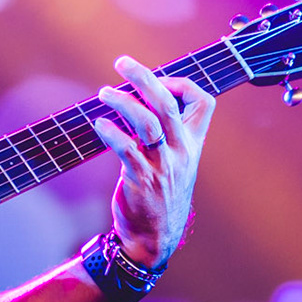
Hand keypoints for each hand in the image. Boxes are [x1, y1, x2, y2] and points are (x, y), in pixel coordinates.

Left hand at [93, 54, 216, 268]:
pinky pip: (127, 149)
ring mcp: (163, 165)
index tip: (158, 80)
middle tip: (121, 62)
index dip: (181, 83)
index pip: (203, 101)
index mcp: (193, 143)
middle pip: (168, 103)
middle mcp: (181, 151)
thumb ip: (167, 135)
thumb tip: (143, 102)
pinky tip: (98, 124)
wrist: (154, 239)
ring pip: (148, 122)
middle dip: (145, 77)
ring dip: (123, 102)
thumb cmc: (160, 195)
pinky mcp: (142, 179)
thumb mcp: (175, 162)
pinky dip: (111, 133)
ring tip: (104, 94)